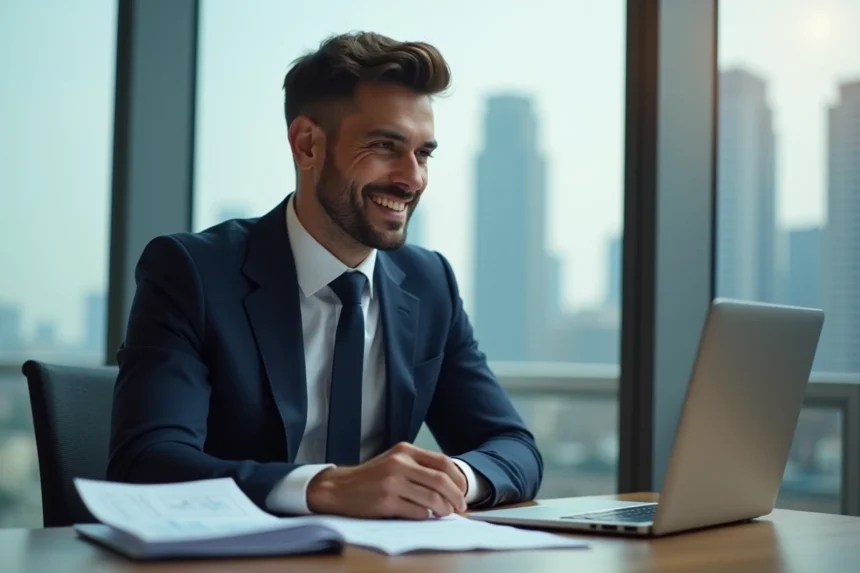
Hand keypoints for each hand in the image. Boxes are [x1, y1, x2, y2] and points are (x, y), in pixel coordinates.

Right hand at [306, 442, 467, 518]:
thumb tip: (450, 484)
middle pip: (441, 480)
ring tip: (445, 513)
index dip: (458, 479)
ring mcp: (392, 482)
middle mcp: (399, 463)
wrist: (340, 488)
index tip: (463, 491)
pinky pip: (416, 511)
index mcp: (405, 450)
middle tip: (460, 507)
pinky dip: (425, 515)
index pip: (443, 462)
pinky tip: (424, 515)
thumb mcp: (395, 461)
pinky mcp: (386, 501)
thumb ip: (419, 467)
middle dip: (456, 496)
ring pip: (432, 498)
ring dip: (443, 509)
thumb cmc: (372, 477)